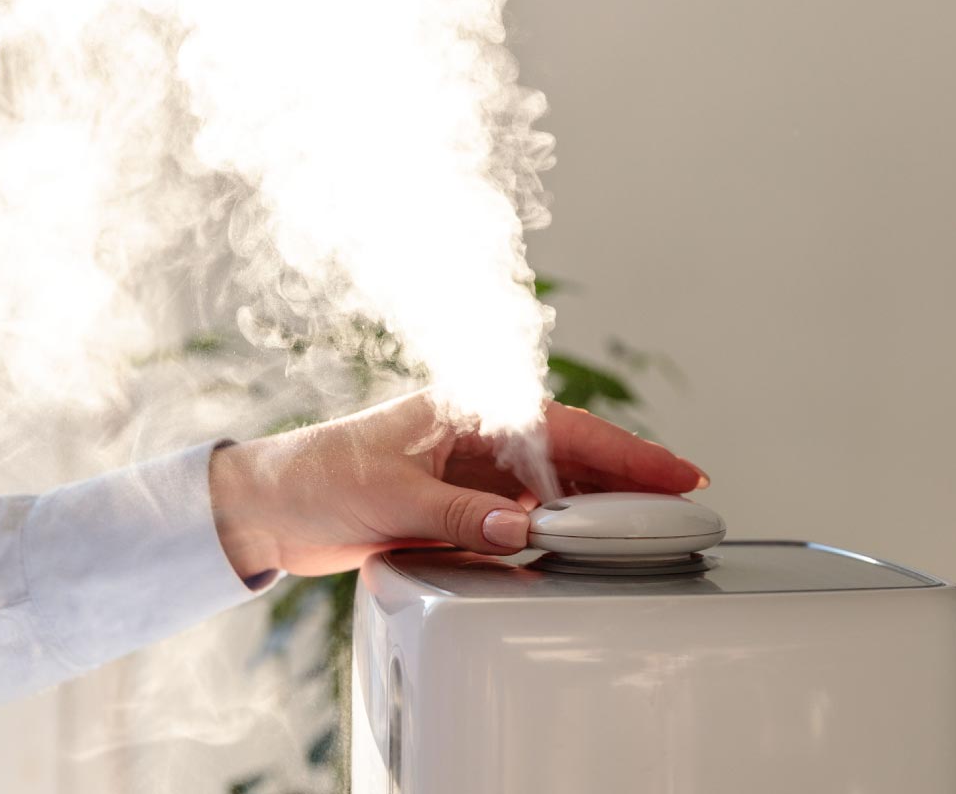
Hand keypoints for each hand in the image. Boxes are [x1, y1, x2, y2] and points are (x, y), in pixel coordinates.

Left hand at [208, 391, 708, 577]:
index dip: (626, 452)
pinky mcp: (461, 503)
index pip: (565, 428)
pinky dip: (556, 529)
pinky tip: (581, 545)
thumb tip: (523, 531)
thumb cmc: (319, 477)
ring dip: (595, 505)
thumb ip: (462, 516)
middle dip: (627, 477)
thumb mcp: (393, 498)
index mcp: (469, 409)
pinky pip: (525, 514)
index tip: (674, 472)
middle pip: (572, 454)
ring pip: (554, 485)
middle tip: (684, 502)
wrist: (270, 506)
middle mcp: (478, 435)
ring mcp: (472, 470)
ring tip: (646, 527)